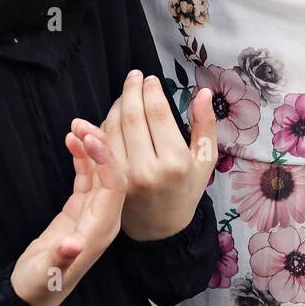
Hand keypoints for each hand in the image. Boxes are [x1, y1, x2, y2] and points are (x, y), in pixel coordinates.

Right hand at [10, 125, 126, 305]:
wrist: (32, 295)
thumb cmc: (39, 285)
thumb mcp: (45, 275)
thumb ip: (60, 259)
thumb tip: (70, 245)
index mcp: (102, 230)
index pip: (114, 186)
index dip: (106, 160)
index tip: (90, 137)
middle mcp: (103, 218)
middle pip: (112, 174)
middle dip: (100, 146)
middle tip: (81, 122)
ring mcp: (92, 212)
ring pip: (99, 172)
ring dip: (90, 148)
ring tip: (75, 125)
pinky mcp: (79, 209)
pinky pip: (86, 177)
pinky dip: (81, 158)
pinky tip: (72, 140)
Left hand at [91, 69, 215, 241]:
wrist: (161, 229)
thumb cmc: (186, 189)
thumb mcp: (205, 160)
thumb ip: (205, 125)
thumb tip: (202, 92)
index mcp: (175, 162)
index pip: (158, 114)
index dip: (152, 91)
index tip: (151, 79)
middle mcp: (148, 169)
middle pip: (132, 117)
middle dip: (131, 90)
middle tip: (134, 76)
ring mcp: (124, 177)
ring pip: (113, 128)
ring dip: (116, 105)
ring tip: (125, 93)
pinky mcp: (108, 181)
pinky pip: (100, 146)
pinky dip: (99, 127)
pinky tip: (106, 115)